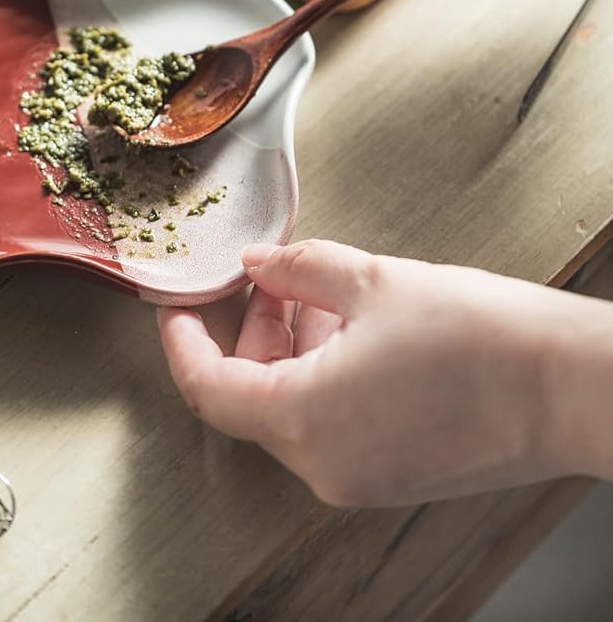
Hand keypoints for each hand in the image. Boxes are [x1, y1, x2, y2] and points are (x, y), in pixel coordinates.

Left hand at [158, 239, 612, 506]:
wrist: (567, 387)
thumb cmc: (477, 335)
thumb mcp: (371, 280)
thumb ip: (297, 270)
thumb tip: (257, 263)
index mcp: (304, 419)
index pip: (209, 389)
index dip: (182, 343)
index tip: (175, 306)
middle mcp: (323, 465)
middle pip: (251, 398)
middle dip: (250, 332)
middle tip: (271, 276)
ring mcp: (359, 478)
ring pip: (292, 411)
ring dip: (290, 351)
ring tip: (317, 290)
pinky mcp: (392, 476)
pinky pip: (331, 427)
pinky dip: (323, 377)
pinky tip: (351, 327)